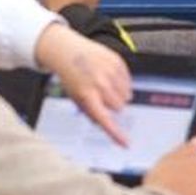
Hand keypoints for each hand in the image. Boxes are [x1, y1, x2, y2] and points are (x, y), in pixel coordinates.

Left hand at [34, 23, 130, 144]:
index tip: (126, 143)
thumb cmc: (71, 75)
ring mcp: (109, 72)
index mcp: (87, 96)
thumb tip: (105, 124)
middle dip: (113, 105)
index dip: (116, 134)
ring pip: (126, 95)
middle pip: (119, 107)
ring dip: (119, 94)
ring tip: (104, 84)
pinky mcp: (117, 62)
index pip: (105, 120)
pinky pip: (129, 81)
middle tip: (102, 96)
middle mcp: (100, 84)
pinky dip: (122, 82)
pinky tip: (109, 76)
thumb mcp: (75, 97)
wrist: (66, 51)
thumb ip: (90, 112)